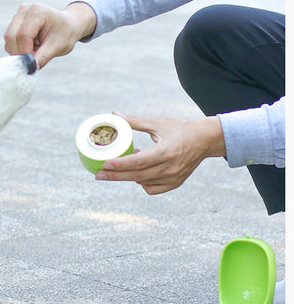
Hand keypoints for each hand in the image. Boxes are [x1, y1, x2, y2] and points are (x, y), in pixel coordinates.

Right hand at [4, 2, 95, 67]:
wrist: (68, 24)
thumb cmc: (65, 34)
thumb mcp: (58, 46)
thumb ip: (43, 57)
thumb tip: (30, 68)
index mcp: (37, 12)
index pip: (23, 36)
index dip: (25, 53)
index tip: (33, 64)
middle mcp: (25, 10)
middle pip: (11, 37)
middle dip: (20, 53)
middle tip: (34, 60)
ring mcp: (19, 14)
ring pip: (9, 39)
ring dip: (19, 51)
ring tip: (35, 51)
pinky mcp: (16, 21)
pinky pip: (10, 39)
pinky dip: (18, 48)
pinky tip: (31, 47)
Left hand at [95, 114, 225, 193]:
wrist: (206, 139)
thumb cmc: (181, 128)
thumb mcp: (159, 122)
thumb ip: (136, 121)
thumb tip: (115, 115)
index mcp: (166, 151)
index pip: (138, 162)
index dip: (119, 165)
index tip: (104, 164)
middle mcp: (169, 167)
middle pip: (136, 176)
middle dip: (115, 176)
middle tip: (97, 175)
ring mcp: (173, 178)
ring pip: (142, 183)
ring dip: (128, 176)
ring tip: (119, 166)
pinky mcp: (175, 183)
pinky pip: (152, 189)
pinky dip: (142, 182)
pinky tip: (138, 173)